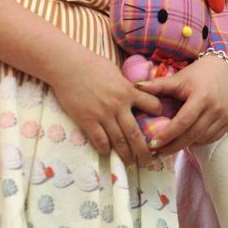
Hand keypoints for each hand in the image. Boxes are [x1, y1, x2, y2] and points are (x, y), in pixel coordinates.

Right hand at [48, 48, 162, 167]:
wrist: (67, 66)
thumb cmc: (90, 64)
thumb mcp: (115, 72)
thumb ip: (125, 85)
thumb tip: (133, 90)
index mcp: (128, 91)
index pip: (153, 105)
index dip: (158, 113)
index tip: (160, 121)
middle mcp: (119, 105)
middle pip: (136, 133)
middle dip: (144, 150)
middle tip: (148, 160)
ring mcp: (103, 114)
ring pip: (119, 141)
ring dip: (126, 155)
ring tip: (130, 163)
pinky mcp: (87, 120)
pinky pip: (99, 140)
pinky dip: (105, 149)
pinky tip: (107, 153)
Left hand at [136, 52, 227, 154]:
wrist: (224, 69)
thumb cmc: (198, 73)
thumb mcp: (179, 78)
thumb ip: (158, 85)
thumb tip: (135, 86)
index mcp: (202, 97)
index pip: (182, 122)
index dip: (167, 135)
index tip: (152, 144)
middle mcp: (216, 108)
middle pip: (192, 135)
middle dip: (173, 146)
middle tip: (157, 152)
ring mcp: (224, 117)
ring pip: (201, 139)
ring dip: (185, 145)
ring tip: (169, 147)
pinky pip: (211, 138)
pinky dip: (198, 141)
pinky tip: (186, 140)